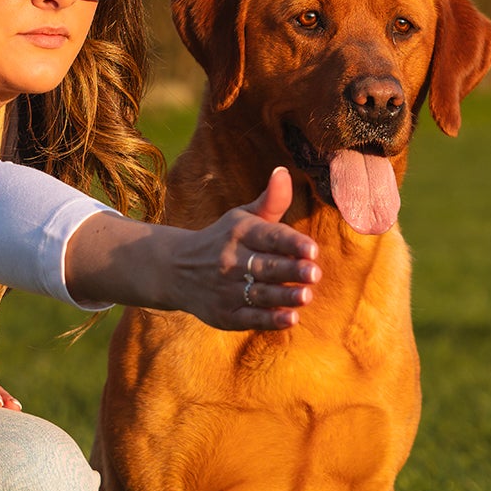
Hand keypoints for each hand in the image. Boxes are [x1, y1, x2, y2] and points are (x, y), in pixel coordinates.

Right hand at [165, 166, 320, 331]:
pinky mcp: (225, 314)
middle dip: (290, 270)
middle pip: (265, 266)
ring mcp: (226, 289)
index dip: (291, 243)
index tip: (311, 249)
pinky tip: (290, 318)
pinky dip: (270, 319)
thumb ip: (271, 200)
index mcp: (240, 232)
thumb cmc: (223, 239)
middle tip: (314, 273)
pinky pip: (250, 317)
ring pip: (259, 293)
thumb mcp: (243, 216)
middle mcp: (231, 260)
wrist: (176, 269)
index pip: (269, 237)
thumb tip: (284, 171)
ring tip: (306, 295)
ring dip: (283, 295)